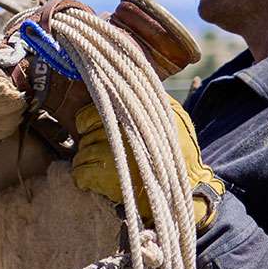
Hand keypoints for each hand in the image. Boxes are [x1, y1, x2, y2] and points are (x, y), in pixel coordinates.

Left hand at [70, 102, 225, 229]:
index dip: (84, 120)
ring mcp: (112, 158)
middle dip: (86, 142)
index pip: (91, 114)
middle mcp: (119, 136)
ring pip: (81, 154)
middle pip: (86, 136)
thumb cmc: (180, 147)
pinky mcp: (108, 180)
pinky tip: (87, 178)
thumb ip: (149, 98)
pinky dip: (81, 176)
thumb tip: (128, 85)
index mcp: (131, 118)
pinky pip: (81, 174)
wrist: (187, 184)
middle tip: (95, 148)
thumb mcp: (172, 113)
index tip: (84, 127)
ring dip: (82, 160)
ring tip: (92, 163)